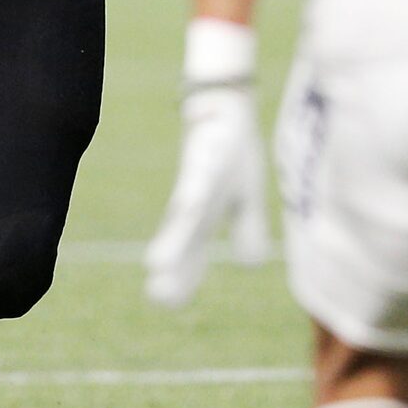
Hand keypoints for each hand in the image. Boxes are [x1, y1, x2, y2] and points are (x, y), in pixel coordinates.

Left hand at [145, 21, 265, 306]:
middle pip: (185, 240)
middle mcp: (197, 201)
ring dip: (175, 240)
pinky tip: (188, 211)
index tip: (164, 305)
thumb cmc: (229, 149)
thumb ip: (248, 230)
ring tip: (157, 266)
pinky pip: (203, 178)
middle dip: (174, 269)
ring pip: (187, 214)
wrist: (223, 102)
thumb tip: (250, 265)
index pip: (194, 254)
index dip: (183, 281)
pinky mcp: (208, 156)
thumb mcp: (247, 195)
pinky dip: (195, 196)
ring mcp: (201, 178)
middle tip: (158, 298)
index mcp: (205, 216)